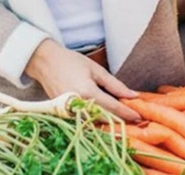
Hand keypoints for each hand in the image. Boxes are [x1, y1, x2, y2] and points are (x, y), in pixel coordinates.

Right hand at [26, 39, 140, 121]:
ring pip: (94, 122)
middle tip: (135, 119)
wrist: (46, 63)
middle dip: (120, 120)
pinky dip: (96, 120)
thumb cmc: (71, 62)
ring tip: (123, 118)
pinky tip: (106, 116)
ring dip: (109, 122)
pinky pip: (84, 120)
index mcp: (87, 93)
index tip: (139, 116)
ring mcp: (69, 112)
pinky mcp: (64, 115)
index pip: (112, 107)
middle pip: (104, 118)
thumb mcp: (96, 70)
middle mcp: (77, 106)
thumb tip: (133, 95)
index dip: (127, 113)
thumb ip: (115, 85)